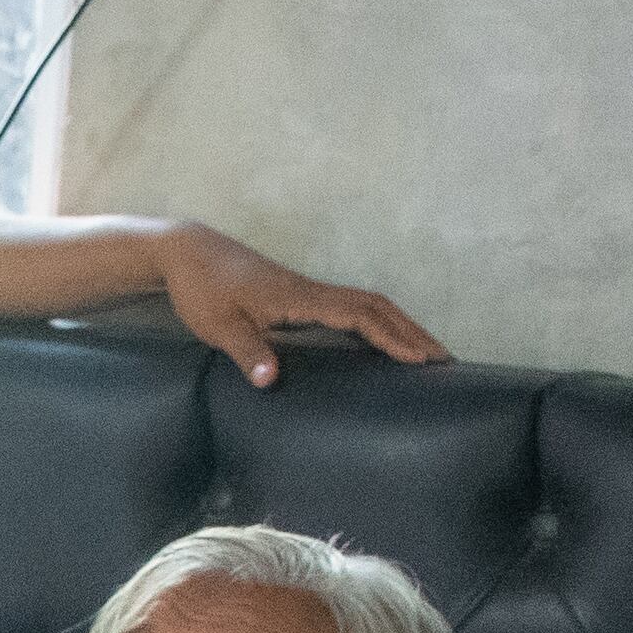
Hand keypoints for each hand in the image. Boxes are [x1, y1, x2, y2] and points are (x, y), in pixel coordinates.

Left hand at [160, 224, 444, 386]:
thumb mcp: (218, 325)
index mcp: (298, 297)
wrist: (188, 253)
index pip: (358, 316)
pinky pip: (351, 308)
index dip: (391, 337)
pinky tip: (383, 342)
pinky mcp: (300, 296)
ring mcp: (308, 292)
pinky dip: (377, 323)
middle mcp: (311, 291)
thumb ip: (246, 351)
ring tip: (426, 353)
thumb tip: (270, 380)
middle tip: (444, 361)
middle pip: (376, 307)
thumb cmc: (202, 288)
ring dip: (399, 326)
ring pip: (367, 305)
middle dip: (411, 332)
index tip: (419, 358)